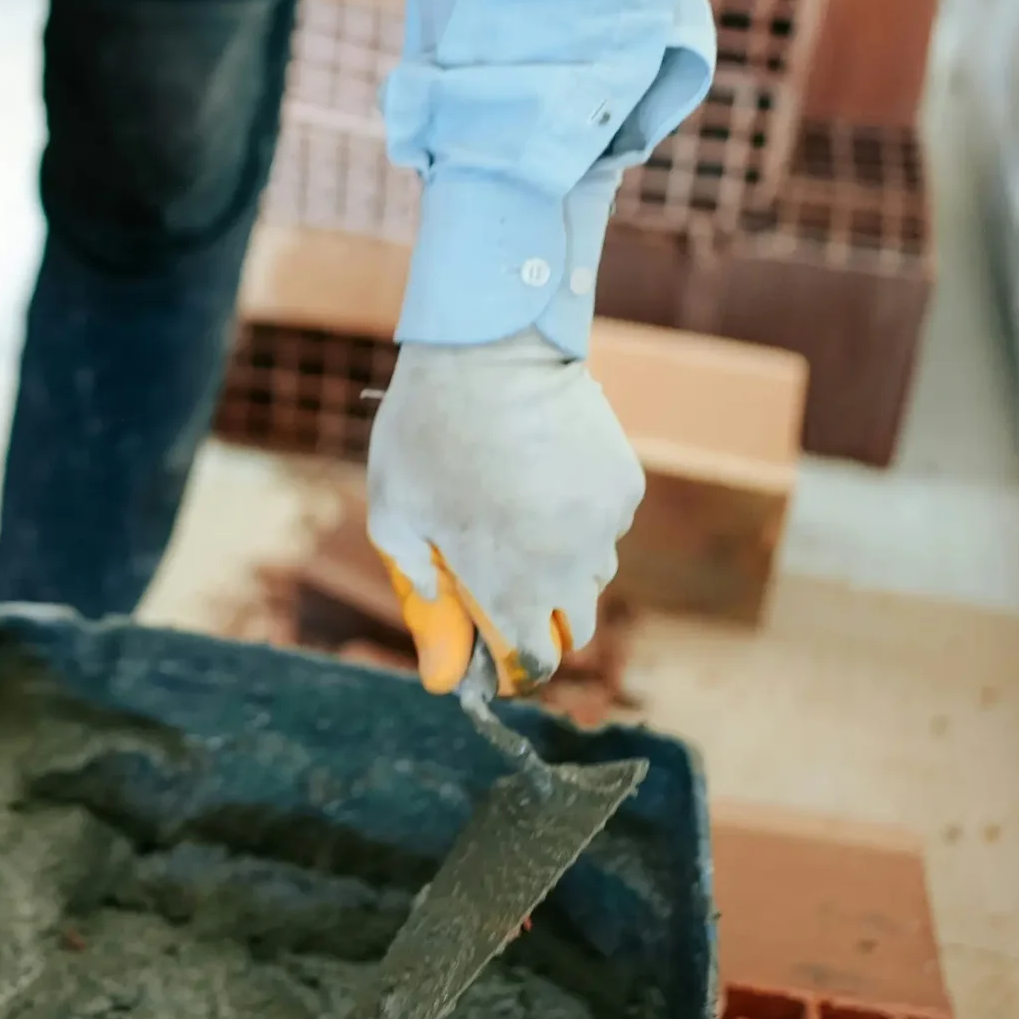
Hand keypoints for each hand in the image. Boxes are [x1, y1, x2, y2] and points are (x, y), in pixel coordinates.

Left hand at [365, 330, 643, 697]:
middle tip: (508, 589)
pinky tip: (544, 479)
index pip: (537, 662)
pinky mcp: (625, 486)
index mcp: (512, 585)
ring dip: (563, 568)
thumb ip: (412, 574)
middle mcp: (570, 567)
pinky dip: (581, 519)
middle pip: (578, 627)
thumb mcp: (392, 509)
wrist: (490, 352)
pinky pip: (606, 524)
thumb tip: (434, 610)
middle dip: (545, 620)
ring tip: (519, 521)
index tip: (496, 655)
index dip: (516, 666)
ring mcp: (605, 526)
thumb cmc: (427, 432)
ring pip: (595, 573)